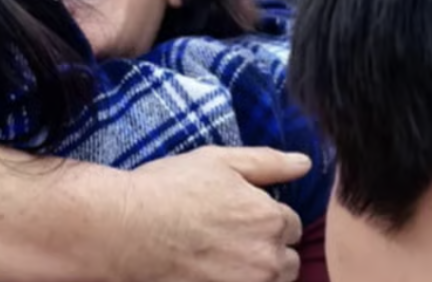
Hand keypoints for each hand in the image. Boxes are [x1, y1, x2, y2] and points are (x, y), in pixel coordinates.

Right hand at [110, 147, 308, 281]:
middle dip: (266, 248)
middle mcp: (267, 258)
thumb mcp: (219, 161)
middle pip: (285, 259)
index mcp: (271, 219)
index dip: (266, 215)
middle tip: (229, 236)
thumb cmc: (169, 189)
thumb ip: (268, 162)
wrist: (126, 228)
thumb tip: (305, 163)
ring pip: (268, 281)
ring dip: (254, 271)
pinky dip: (235, 280)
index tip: (239, 213)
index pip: (291, 223)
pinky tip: (210, 269)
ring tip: (220, 256)